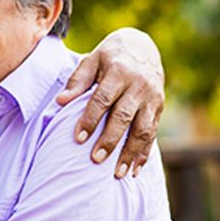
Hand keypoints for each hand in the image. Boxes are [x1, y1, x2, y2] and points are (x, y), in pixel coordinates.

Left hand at [56, 28, 164, 178]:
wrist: (143, 46)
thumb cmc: (110, 56)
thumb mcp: (92, 60)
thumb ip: (77, 81)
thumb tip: (60, 101)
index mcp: (118, 71)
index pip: (103, 98)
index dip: (90, 119)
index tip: (78, 138)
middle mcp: (138, 85)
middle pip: (123, 116)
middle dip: (110, 140)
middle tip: (95, 160)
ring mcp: (152, 97)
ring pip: (143, 129)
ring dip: (131, 153)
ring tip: (118, 174)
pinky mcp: (159, 107)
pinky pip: (153, 133)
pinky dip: (145, 153)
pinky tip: (135, 169)